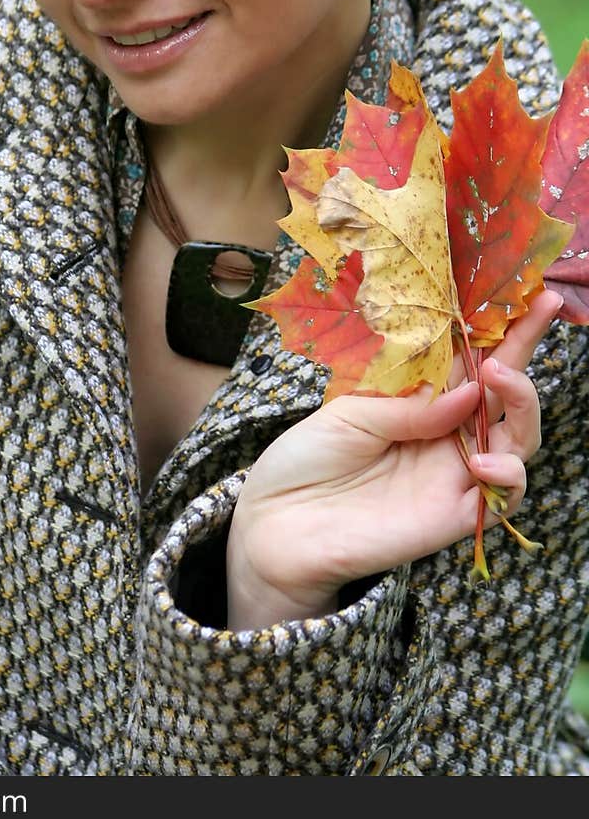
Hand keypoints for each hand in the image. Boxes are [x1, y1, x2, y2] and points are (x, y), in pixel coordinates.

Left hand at [226, 289, 560, 630]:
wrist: (280, 524)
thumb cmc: (307, 459)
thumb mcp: (349, 413)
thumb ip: (409, 404)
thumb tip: (472, 388)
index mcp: (419, 399)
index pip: (469, 359)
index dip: (501, 329)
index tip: (534, 294)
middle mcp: (446, 432)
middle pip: (504, 392)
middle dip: (526, 351)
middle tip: (537, 313)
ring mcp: (454, 472)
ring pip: (519, 439)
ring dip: (523, 405)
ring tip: (498, 377)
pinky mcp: (456, 514)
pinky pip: (505, 495)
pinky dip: (508, 474)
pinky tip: (484, 460)